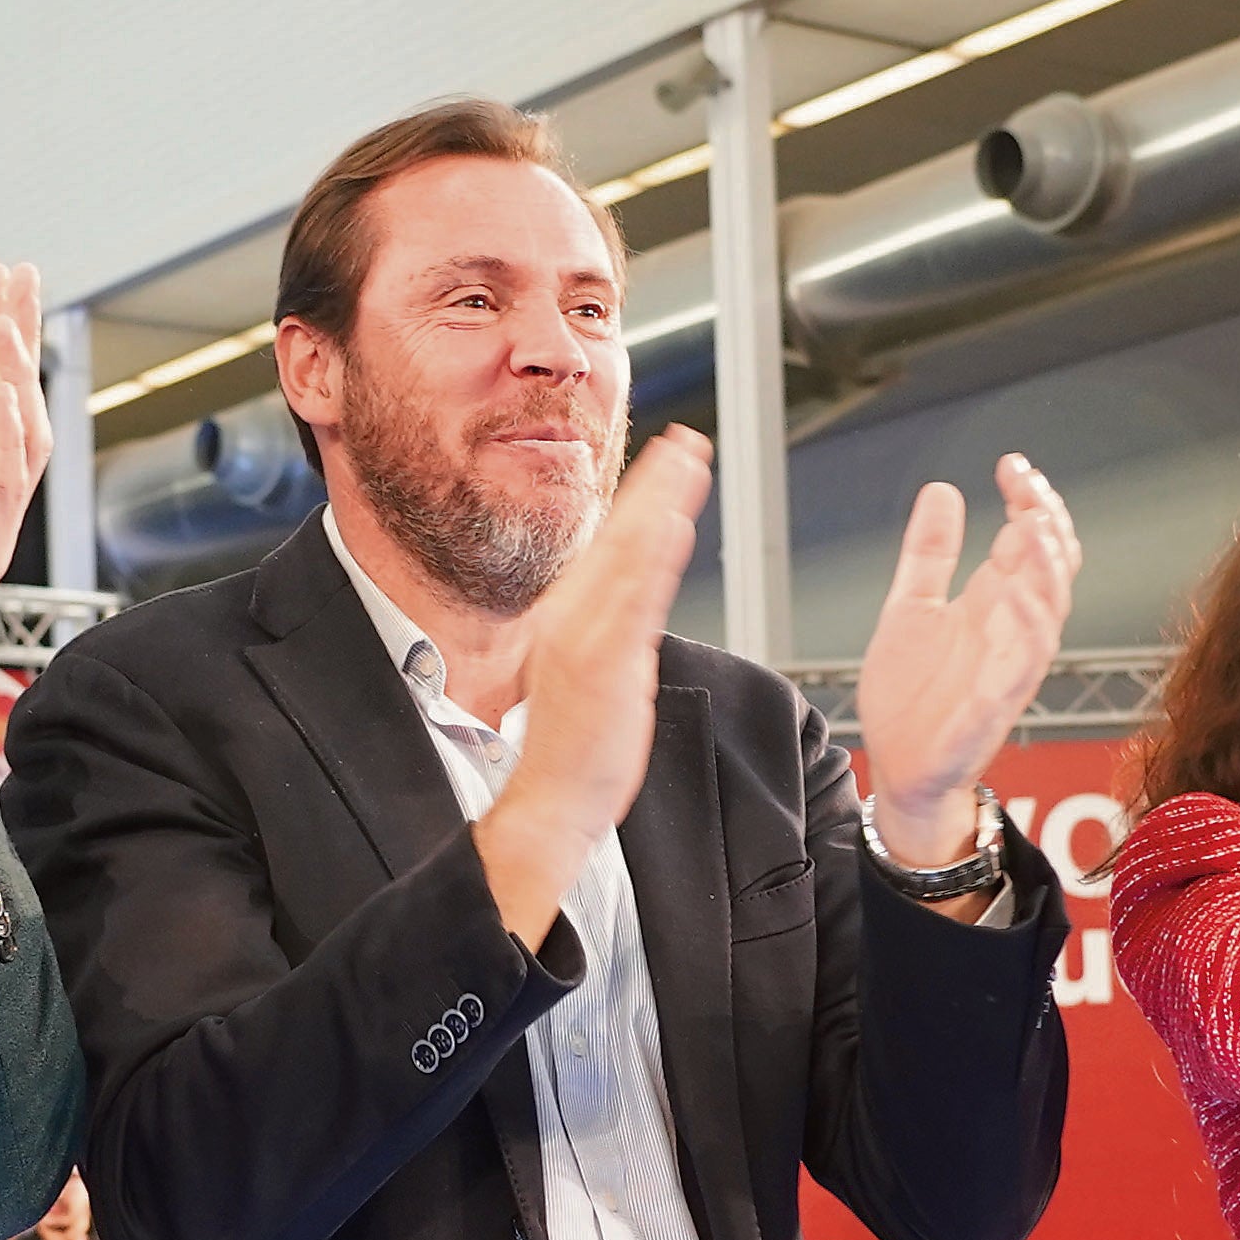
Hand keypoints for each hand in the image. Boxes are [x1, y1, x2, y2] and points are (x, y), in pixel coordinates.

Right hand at [474, 428, 711, 942]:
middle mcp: (573, 619)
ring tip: (687, 463)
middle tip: (686, 439)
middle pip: (620, 538)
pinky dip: (650, 559)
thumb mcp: (577, 674)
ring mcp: (588, 639)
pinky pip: (634, 603)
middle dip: (654, 484)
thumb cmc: (571, 748)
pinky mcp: (606, 666)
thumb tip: (618, 607)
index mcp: (568, 619)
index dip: (639, 497)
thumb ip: (598, 633)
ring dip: (658, 504)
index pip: (610, 545)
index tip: (666, 458)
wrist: (551, 799)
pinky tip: (670, 526)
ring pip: (628, 557)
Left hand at [853, 455, 1080, 875]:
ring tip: (1032, 526)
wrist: (898, 766)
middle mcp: (1011, 630)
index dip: (1029, 501)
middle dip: (1047, 524)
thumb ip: (929, 553)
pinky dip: (1026, 631)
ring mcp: (1009, 667)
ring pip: (1049, 611)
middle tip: (1029, 486)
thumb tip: (942, 488)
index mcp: (994, 603)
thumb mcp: (909, 607)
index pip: (1029, 541)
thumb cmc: (911, 696)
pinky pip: (1023, 666)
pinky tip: (1017, 596)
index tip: (1012, 464)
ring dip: (1045, 569)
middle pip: (1051, 567)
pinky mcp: (996, 705)